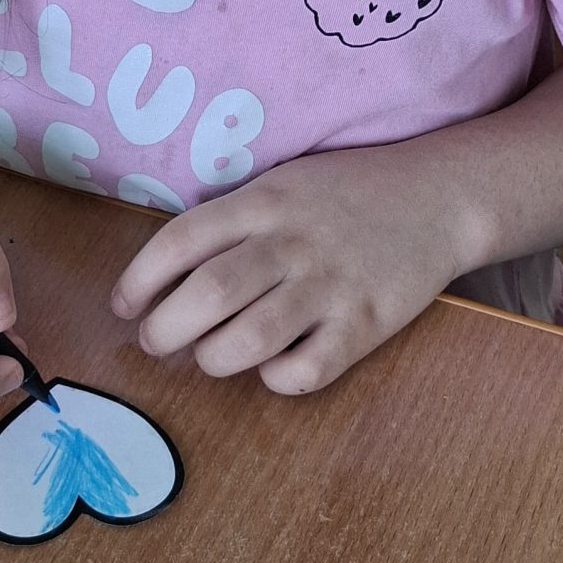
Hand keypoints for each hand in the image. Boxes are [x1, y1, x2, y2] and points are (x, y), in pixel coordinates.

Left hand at [110, 146, 463, 395]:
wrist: (439, 197)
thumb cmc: (348, 193)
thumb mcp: (283, 183)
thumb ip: (231, 219)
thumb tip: (164, 273)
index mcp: (264, 202)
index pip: (180, 241)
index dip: (139, 279)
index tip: (123, 305)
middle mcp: (292, 242)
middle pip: (207, 295)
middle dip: (164, 330)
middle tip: (155, 341)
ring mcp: (331, 285)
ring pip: (250, 340)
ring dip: (213, 359)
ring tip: (210, 356)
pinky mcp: (367, 325)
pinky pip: (306, 371)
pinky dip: (277, 379)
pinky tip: (273, 366)